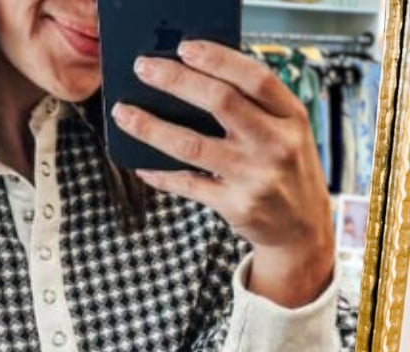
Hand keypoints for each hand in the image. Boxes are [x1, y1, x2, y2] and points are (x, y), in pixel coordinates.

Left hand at [111, 40, 335, 306]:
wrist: (302, 229)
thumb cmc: (286, 171)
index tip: (184, 48)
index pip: (255, 77)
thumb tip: (196, 80)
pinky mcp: (235, 206)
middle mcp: (276, 144)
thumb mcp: (287, 132)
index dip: (218, 59)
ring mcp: (255, 177)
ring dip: (152, 128)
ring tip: (124, 114)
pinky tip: (140, 164)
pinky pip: (188, 185)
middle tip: (143, 69)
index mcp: (291, 116)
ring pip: (193, 145)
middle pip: (220, 103)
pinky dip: (161, 174)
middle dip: (176, 82)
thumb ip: (255, 107)